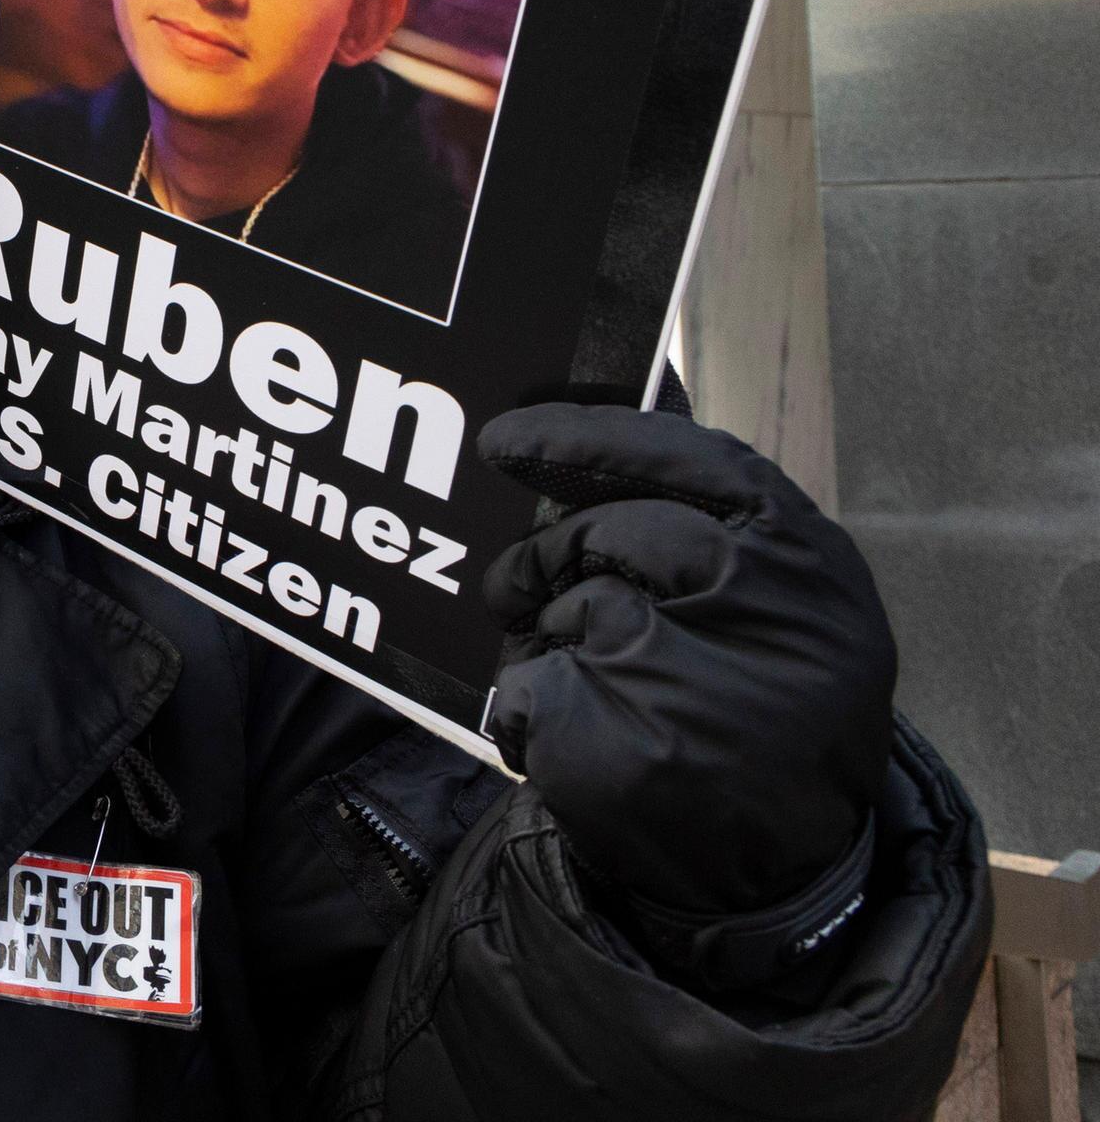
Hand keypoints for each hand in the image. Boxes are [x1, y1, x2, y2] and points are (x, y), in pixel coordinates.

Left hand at [480, 405, 892, 976]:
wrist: (785, 881)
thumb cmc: (765, 721)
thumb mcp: (779, 616)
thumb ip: (703, 533)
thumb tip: (568, 450)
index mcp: (811, 564)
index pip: (694, 461)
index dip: (592, 437)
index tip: (507, 437)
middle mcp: (770, 611)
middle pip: (616, 530)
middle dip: (551, 551)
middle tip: (512, 579)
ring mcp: (702, 676)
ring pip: (577, 608)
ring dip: (550, 634)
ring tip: (572, 671)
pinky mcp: (633, 744)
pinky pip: (535, 688)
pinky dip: (532, 707)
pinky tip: (570, 737)